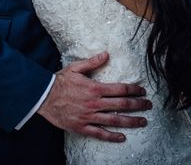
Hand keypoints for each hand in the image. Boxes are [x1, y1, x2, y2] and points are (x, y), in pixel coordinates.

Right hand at [37, 52, 151, 141]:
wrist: (42, 97)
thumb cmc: (60, 81)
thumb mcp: (75, 67)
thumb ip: (92, 62)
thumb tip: (106, 54)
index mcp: (95, 88)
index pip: (120, 89)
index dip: (134, 90)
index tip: (142, 91)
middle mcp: (94, 103)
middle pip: (121, 105)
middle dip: (137, 105)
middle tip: (148, 106)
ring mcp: (88, 116)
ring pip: (113, 120)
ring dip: (130, 121)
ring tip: (142, 121)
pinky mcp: (81, 127)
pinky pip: (98, 133)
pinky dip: (111, 136)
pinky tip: (122, 137)